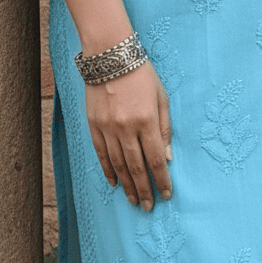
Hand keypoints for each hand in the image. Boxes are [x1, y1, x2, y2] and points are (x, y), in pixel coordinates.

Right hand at [86, 60, 172, 209]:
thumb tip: (167, 158)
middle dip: (145, 190)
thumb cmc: (141, 74)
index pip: (155, 159)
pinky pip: (101, 154)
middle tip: (149, 207)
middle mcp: (126, 128)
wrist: (110, 55)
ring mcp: (108, 128)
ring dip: (127, 185)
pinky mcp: (94, 125)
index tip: (167, 194)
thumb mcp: (161, 96)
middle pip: (136, 168)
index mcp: (146, 120)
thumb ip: (165, 128)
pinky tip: (114, 183)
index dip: (162, 180)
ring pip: (118, 165)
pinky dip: (108, 171)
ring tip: (134, 200)